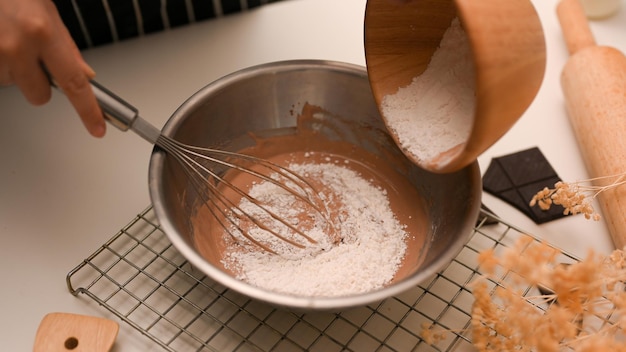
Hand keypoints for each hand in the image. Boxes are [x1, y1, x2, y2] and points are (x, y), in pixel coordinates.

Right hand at [0, 0, 104, 136]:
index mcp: (42, 32)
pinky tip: (1, 43)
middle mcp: (17, 45)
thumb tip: (85, 76)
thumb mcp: (48, 13)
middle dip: (40, 82)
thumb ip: (68, 48)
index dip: (88, 109)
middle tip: (32, 56)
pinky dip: (1, 65)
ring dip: (15, 70)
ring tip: (10, 40)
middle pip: (39, 95)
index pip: (74, 82)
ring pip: (14, 85)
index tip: (97, 127)